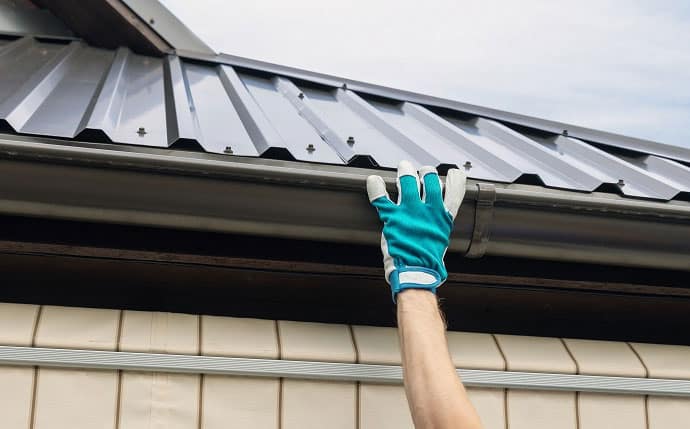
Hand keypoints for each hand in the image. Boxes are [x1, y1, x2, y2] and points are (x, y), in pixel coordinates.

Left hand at [366, 161, 465, 300]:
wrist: (416, 273)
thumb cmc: (428, 262)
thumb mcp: (441, 241)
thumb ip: (438, 226)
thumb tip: (439, 222)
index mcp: (443, 218)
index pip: (454, 191)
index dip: (454, 179)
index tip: (454, 173)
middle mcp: (428, 211)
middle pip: (430, 180)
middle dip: (426, 172)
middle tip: (421, 171)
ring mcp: (410, 212)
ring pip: (408, 182)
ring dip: (405, 172)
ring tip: (404, 167)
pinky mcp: (392, 218)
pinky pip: (382, 198)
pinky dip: (376, 187)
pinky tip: (374, 180)